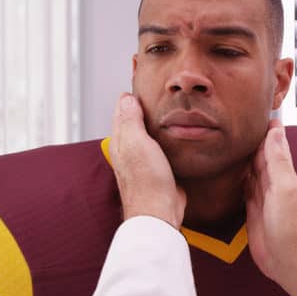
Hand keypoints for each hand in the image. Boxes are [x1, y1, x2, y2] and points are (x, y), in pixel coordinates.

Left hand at [110, 93, 185, 228]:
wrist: (159, 212)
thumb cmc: (147, 182)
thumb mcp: (137, 144)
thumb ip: (130, 121)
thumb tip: (126, 99)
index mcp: (121, 142)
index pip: (122, 112)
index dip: (130, 98)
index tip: (140, 83)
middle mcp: (130, 151)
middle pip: (134, 123)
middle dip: (141, 108)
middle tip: (152, 94)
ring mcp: (144, 162)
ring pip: (148, 136)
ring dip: (154, 124)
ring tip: (164, 110)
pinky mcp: (159, 171)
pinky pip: (161, 149)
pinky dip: (165, 140)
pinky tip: (175, 137)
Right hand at [245, 121, 296, 295]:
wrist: (291, 262)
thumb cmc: (292, 227)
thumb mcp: (284, 189)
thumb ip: (278, 161)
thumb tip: (276, 130)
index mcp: (282, 173)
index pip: (273, 142)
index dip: (267, 125)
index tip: (259, 105)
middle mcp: (272, 182)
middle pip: (260, 153)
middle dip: (252, 136)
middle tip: (237, 116)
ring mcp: (262, 196)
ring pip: (250, 169)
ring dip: (243, 154)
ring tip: (229, 136)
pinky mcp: (252, 211)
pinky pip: (243, 188)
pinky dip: (237, 177)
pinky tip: (228, 170)